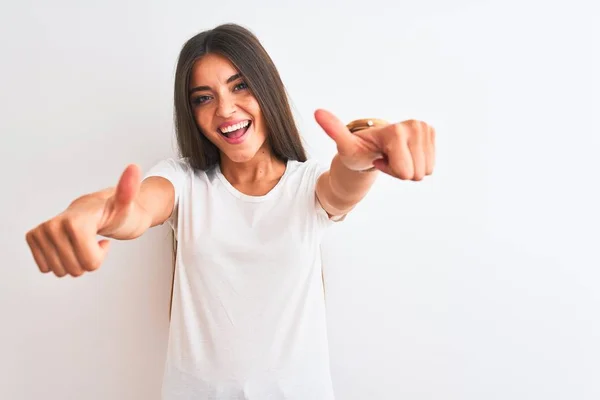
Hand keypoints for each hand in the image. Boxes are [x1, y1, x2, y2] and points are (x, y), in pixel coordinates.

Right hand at [25, 164, 142, 277]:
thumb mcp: (126, 205)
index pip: (90, 263)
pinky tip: (69, 246)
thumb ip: (128, 190)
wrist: (97, 209)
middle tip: (92, 241)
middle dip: (88, 260)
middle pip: (76, 270)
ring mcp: (41, 231)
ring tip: (82, 242)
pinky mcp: (33, 237)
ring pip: (61, 272)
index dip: (100, 256)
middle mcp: (53, 225)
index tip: (103, 240)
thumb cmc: (114, 211)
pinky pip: (45, 268)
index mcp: (75, 221)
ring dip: (75, 262)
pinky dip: (60, 262)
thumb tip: (134, 167)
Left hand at [315, 109, 434, 179]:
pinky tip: (401, 155)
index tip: (377, 158)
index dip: (390, 171)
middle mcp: (415, 126)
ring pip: (424, 171)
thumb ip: (334, 130)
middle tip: (385, 158)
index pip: (404, 173)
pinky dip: (416, 165)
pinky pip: (430, 166)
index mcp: (396, 131)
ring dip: (407, 169)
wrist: (370, 144)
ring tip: (392, 156)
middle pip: (416, 173)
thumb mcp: (345, 144)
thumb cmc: (358, 148)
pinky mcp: (431, 133)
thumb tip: (317, 112)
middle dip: (400, 171)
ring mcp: (425, 128)